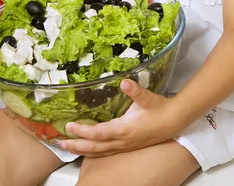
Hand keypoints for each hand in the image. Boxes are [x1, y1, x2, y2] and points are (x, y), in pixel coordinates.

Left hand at [60, 79, 179, 156]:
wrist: (175, 122)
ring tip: (67, 147)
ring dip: (82, 150)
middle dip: (76, 145)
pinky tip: (87, 149)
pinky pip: (106, 152)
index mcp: (124, 130)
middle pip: (94, 147)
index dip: (83, 131)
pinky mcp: (127, 146)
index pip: (99, 133)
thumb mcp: (147, 97)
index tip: (69, 126)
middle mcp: (122, 142)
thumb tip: (124, 81)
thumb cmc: (160, 108)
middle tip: (59, 142)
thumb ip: (135, 90)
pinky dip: (93, 151)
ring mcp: (124, 146)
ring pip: (99, 152)